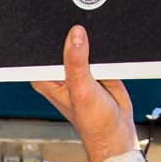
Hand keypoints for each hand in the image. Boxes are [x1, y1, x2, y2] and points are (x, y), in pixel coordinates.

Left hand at [33, 25, 138, 161]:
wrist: (118, 129)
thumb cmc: (94, 121)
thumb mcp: (82, 91)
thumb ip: (77, 63)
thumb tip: (75, 35)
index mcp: (46, 78)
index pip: (42, 49)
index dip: (52, 39)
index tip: (64, 33)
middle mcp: (59, 71)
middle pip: (62, 42)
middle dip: (73, 39)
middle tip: (85, 48)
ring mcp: (77, 66)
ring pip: (81, 41)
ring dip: (91, 42)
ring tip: (97, 60)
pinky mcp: (95, 64)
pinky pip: (98, 46)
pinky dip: (103, 46)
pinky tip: (106, 55)